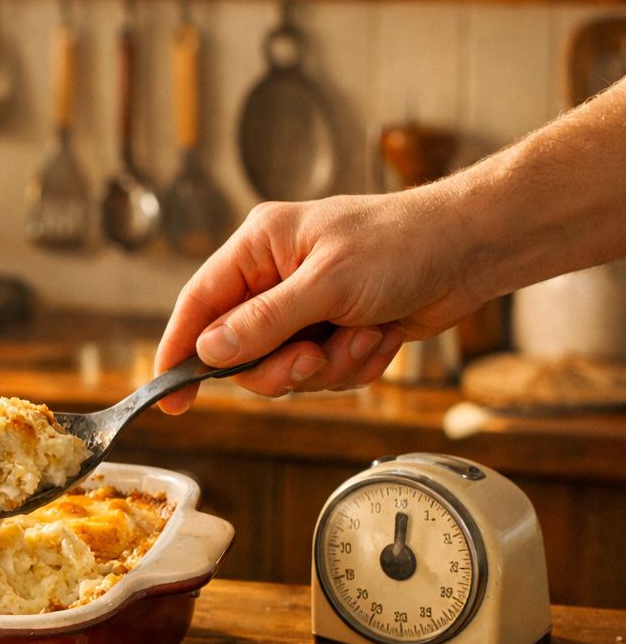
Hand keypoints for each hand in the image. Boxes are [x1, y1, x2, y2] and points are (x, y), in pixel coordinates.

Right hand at [153, 191, 484, 413]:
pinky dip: (354, 365)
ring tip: (364, 334)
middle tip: (311, 360)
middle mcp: (274, 279)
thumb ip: (264, 321)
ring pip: (285, 370)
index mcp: (259, 248)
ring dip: (328, 366)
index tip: (171, 399)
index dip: (179, 351)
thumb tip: (209, 351)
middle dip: (281, 366)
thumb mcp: (327, 284)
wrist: (472, 251)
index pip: (199, 305)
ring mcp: (305, 308)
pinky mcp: (335, 332)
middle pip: (241, 352)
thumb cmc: (402, 244)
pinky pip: (323, 375)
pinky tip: (380, 337)